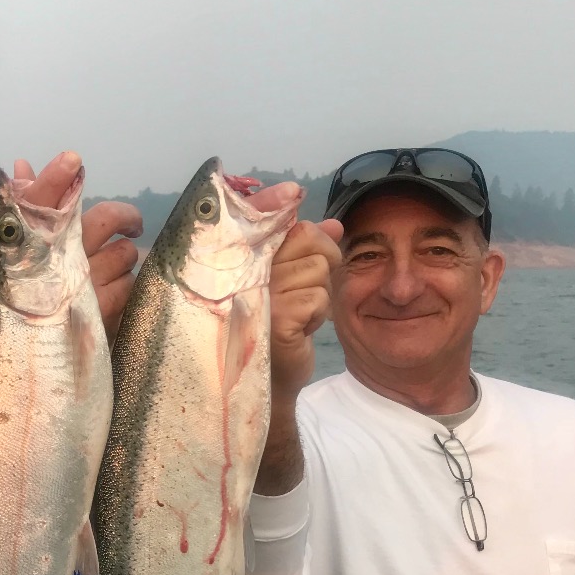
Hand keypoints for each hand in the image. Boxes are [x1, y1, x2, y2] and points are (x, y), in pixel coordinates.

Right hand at [15, 152, 141, 338]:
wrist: (16, 351)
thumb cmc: (19, 291)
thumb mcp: (15, 247)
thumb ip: (24, 206)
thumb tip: (22, 165)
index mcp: (33, 241)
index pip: (42, 199)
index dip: (56, 176)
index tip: (72, 161)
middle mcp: (57, 261)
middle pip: (107, 221)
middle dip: (120, 225)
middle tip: (123, 231)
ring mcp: (80, 290)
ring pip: (125, 256)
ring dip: (123, 261)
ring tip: (109, 270)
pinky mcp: (99, 317)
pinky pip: (130, 288)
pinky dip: (124, 289)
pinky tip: (109, 296)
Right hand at [253, 188, 339, 402]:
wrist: (270, 381)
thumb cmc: (278, 330)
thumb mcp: (293, 285)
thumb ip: (310, 252)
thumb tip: (335, 225)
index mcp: (238, 261)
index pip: (260, 217)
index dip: (274, 201)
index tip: (291, 193)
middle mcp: (239, 273)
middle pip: (305, 237)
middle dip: (320, 261)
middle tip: (303, 290)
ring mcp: (255, 295)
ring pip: (317, 269)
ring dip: (318, 295)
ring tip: (295, 314)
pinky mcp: (275, 319)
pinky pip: (318, 297)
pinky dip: (317, 315)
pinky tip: (298, 329)